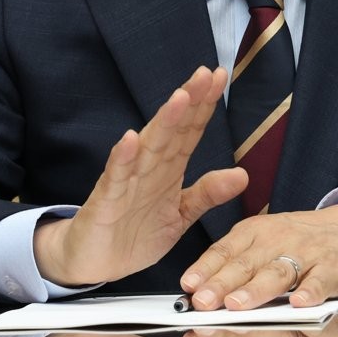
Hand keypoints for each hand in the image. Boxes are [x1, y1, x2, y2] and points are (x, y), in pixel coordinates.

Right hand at [34, 66, 247, 285]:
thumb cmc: (135, 233)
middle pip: (172, 130)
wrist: (94, 262)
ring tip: (180, 98)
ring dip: (163, 123)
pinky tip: (130, 140)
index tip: (220, 77)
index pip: (190, 131)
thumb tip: (243, 175)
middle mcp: (149, 169)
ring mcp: (127, 182)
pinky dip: (123, 159)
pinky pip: (116, 177)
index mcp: (168, 170)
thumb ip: (207, 193)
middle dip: (189, 102)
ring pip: (148, 147)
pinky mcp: (106, 200)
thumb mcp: (180, 215)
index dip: (205, 105)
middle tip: (205, 74)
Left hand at [180, 201, 337, 309]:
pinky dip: (310, 291)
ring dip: (257, 290)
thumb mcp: (260, 242)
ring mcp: (306, 252)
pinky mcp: (332, 266)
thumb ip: (232, 263)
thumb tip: (196, 290)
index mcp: (255, 232)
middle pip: (246, 263)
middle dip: (223, 284)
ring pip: (278, 272)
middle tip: (203, 303)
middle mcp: (277, 239)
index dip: (206, 268)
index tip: (187, 287)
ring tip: (237, 306)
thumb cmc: (294, 242)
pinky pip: (320, 280)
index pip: (225, 250)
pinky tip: (299, 305)